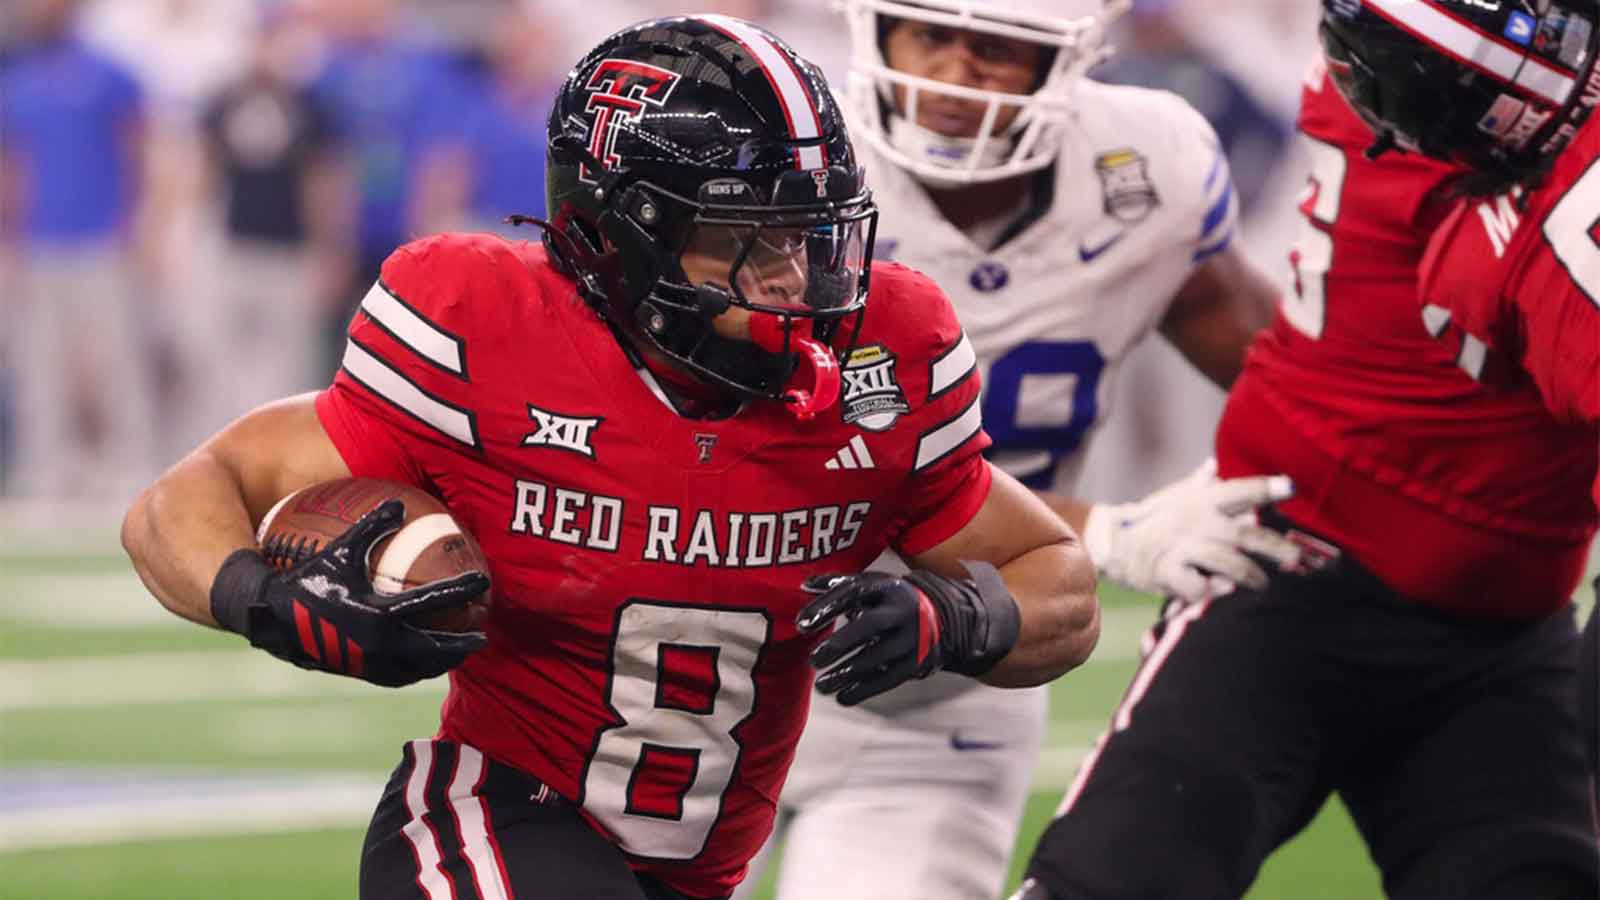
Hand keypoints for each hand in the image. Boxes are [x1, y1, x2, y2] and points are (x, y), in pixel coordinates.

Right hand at [211, 500, 488, 686]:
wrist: (269, 618)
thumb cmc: (305, 579)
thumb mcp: (338, 550)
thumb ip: (370, 527)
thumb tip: (398, 503)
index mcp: (377, 612)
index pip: (431, 600)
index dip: (461, 590)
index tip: (484, 582)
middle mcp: (378, 643)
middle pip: (434, 647)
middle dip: (462, 643)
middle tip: (484, 634)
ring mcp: (369, 662)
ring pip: (417, 668)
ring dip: (442, 662)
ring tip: (461, 653)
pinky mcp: (359, 672)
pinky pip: (397, 676)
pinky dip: (416, 670)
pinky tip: (424, 663)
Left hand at [796, 564, 1018, 705]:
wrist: (942, 616)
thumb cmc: (890, 600)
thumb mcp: (871, 585)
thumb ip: (838, 584)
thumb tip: (803, 584)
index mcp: (886, 587)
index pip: (852, 593)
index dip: (825, 607)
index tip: (801, 624)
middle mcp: (902, 610)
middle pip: (868, 627)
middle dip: (839, 644)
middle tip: (813, 660)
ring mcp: (912, 638)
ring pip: (877, 658)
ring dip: (846, 674)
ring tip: (821, 686)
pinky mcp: (917, 662)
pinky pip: (888, 679)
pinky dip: (864, 690)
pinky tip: (842, 697)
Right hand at [1081, 458, 1298, 600]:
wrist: (1111, 542)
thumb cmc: (1152, 519)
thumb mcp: (1173, 497)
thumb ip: (1198, 484)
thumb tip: (1213, 465)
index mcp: (1200, 500)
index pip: (1238, 490)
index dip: (1266, 488)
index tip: (1291, 488)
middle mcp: (1194, 521)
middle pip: (1245, 535)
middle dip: (1276, 549)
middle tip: (1297, 560)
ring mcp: (1181, 547)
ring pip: (1229, 564)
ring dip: (1251, 576)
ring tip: (1262, 584)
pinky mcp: (1167, 572)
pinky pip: (1199, 587)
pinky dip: (1213, 591)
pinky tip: (1218, 590)